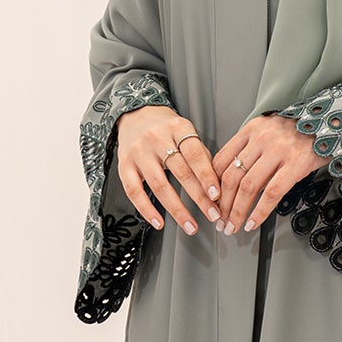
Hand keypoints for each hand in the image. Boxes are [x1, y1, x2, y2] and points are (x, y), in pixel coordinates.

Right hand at [116, 106, 220, 234]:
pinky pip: (134, 191)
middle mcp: (156, 138)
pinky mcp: (124, 165)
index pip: (195, 154)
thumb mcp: (186, 132)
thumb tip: (217, 185)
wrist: (136, 115)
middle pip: (180, 171)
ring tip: (191, 226)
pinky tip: (159, 223)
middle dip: (199, 197)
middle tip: (212, 215)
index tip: (217, 195)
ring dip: (177, 209)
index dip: (206, 176)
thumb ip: (201, 155)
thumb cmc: (167, 129)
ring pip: (159, 185)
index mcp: (177, 127)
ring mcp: (138, 152)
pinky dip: (147, 210)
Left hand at [212, 113, 326, 233]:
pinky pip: (272, 193)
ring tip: (234, 226)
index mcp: (253, 129)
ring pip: (248, 186)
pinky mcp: (296, 164)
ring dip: (237, 211)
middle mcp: (263, 137)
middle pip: (232, 176)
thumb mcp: (272, 131)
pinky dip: (259, 212)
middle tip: (220, 220)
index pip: (222, 159)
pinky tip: (253, 223)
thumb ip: (252, 149)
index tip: (212, 201)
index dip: (213, 185)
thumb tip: (233, 179)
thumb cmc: (302, 131)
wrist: (333, 123)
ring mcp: (279, 150)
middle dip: (222, 204)